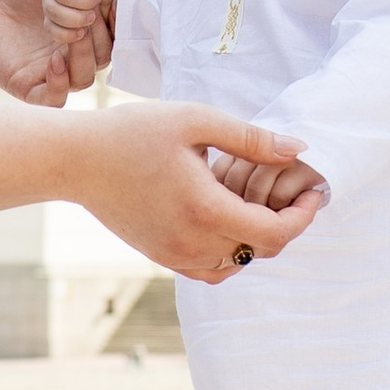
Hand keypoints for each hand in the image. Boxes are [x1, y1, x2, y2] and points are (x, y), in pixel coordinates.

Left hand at [35, 0, 118, 93]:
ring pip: (85, 78)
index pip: (117, 33)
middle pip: (104, 56)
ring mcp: (56, 73)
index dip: (117, 20)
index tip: (107, 0)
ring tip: (68, 35)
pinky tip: (54, 60)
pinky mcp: (32, 88)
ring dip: (82, 57)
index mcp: (89, 28)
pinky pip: (56, 99)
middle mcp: (77, 54)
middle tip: (84, 14)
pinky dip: (60, 83)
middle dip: (98, 36)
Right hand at [64, 102, 324, 282]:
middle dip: (285, 224)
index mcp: (206, 209)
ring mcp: (176, 255)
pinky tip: (225, 217)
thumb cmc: (133, 133)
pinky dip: (230, 250)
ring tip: (253, 202)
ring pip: (238, 263)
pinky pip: (211, 268)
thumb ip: (251, 139)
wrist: (76, 160)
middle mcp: (193, 242)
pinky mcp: (162, 257)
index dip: (303, 216)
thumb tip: (298, 150)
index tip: (312, 192)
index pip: (275, 234)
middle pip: (262, 250)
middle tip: (287, 191)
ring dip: (256, 239)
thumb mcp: (196, 121)